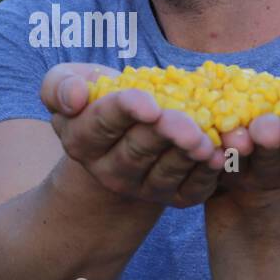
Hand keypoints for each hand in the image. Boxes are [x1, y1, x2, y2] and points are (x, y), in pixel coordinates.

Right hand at [41, 62, 224, 207]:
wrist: (124, 136)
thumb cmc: (97, 99)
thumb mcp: (68, 83)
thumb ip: (59, 85)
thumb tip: (74, 97)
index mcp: (81, 140)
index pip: (102, 124)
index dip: (125, 112)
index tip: (147, 103)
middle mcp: (111, 171)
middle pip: (138, 151)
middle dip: (163, 135)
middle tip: (185, 122)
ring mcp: (145, 188)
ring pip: (167, 172)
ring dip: (187, 156)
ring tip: (205, 139)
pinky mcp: (175, 197)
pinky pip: (192, 190)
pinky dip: (208, 175)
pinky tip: (220, 155)